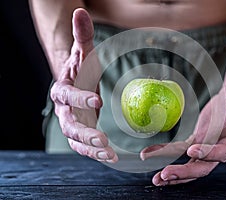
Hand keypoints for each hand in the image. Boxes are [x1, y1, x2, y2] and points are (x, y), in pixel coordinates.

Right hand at [50, 8, 117, 162]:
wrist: (77, 82)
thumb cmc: (82, 68)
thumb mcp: (85, 52)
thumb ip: (82, 36)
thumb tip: (80, 11)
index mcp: (62, 89)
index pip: (67, 95)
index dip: (79, 98)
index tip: (97, 100)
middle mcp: (63, 109)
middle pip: (68, 124)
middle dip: (84, 132)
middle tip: (102, 139)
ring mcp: (71, 122)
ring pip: (75, 139)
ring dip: (91, 148)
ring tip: (109, 154)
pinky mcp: (80, 131)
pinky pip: (84, 145)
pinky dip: (95, 152)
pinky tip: (111, 156)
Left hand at [141, 80, 225, 185]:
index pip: (223, 151)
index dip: (209, 153)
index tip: (193, 150)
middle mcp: (219, 146)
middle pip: (204, 166)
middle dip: (185, 172)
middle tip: (166, 174)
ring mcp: (207, 146)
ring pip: (190, 164)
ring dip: (174, 173)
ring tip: (157, 178)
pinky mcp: (196, 141)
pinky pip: (179, 151)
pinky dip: (165, 154)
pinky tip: (150, 155)